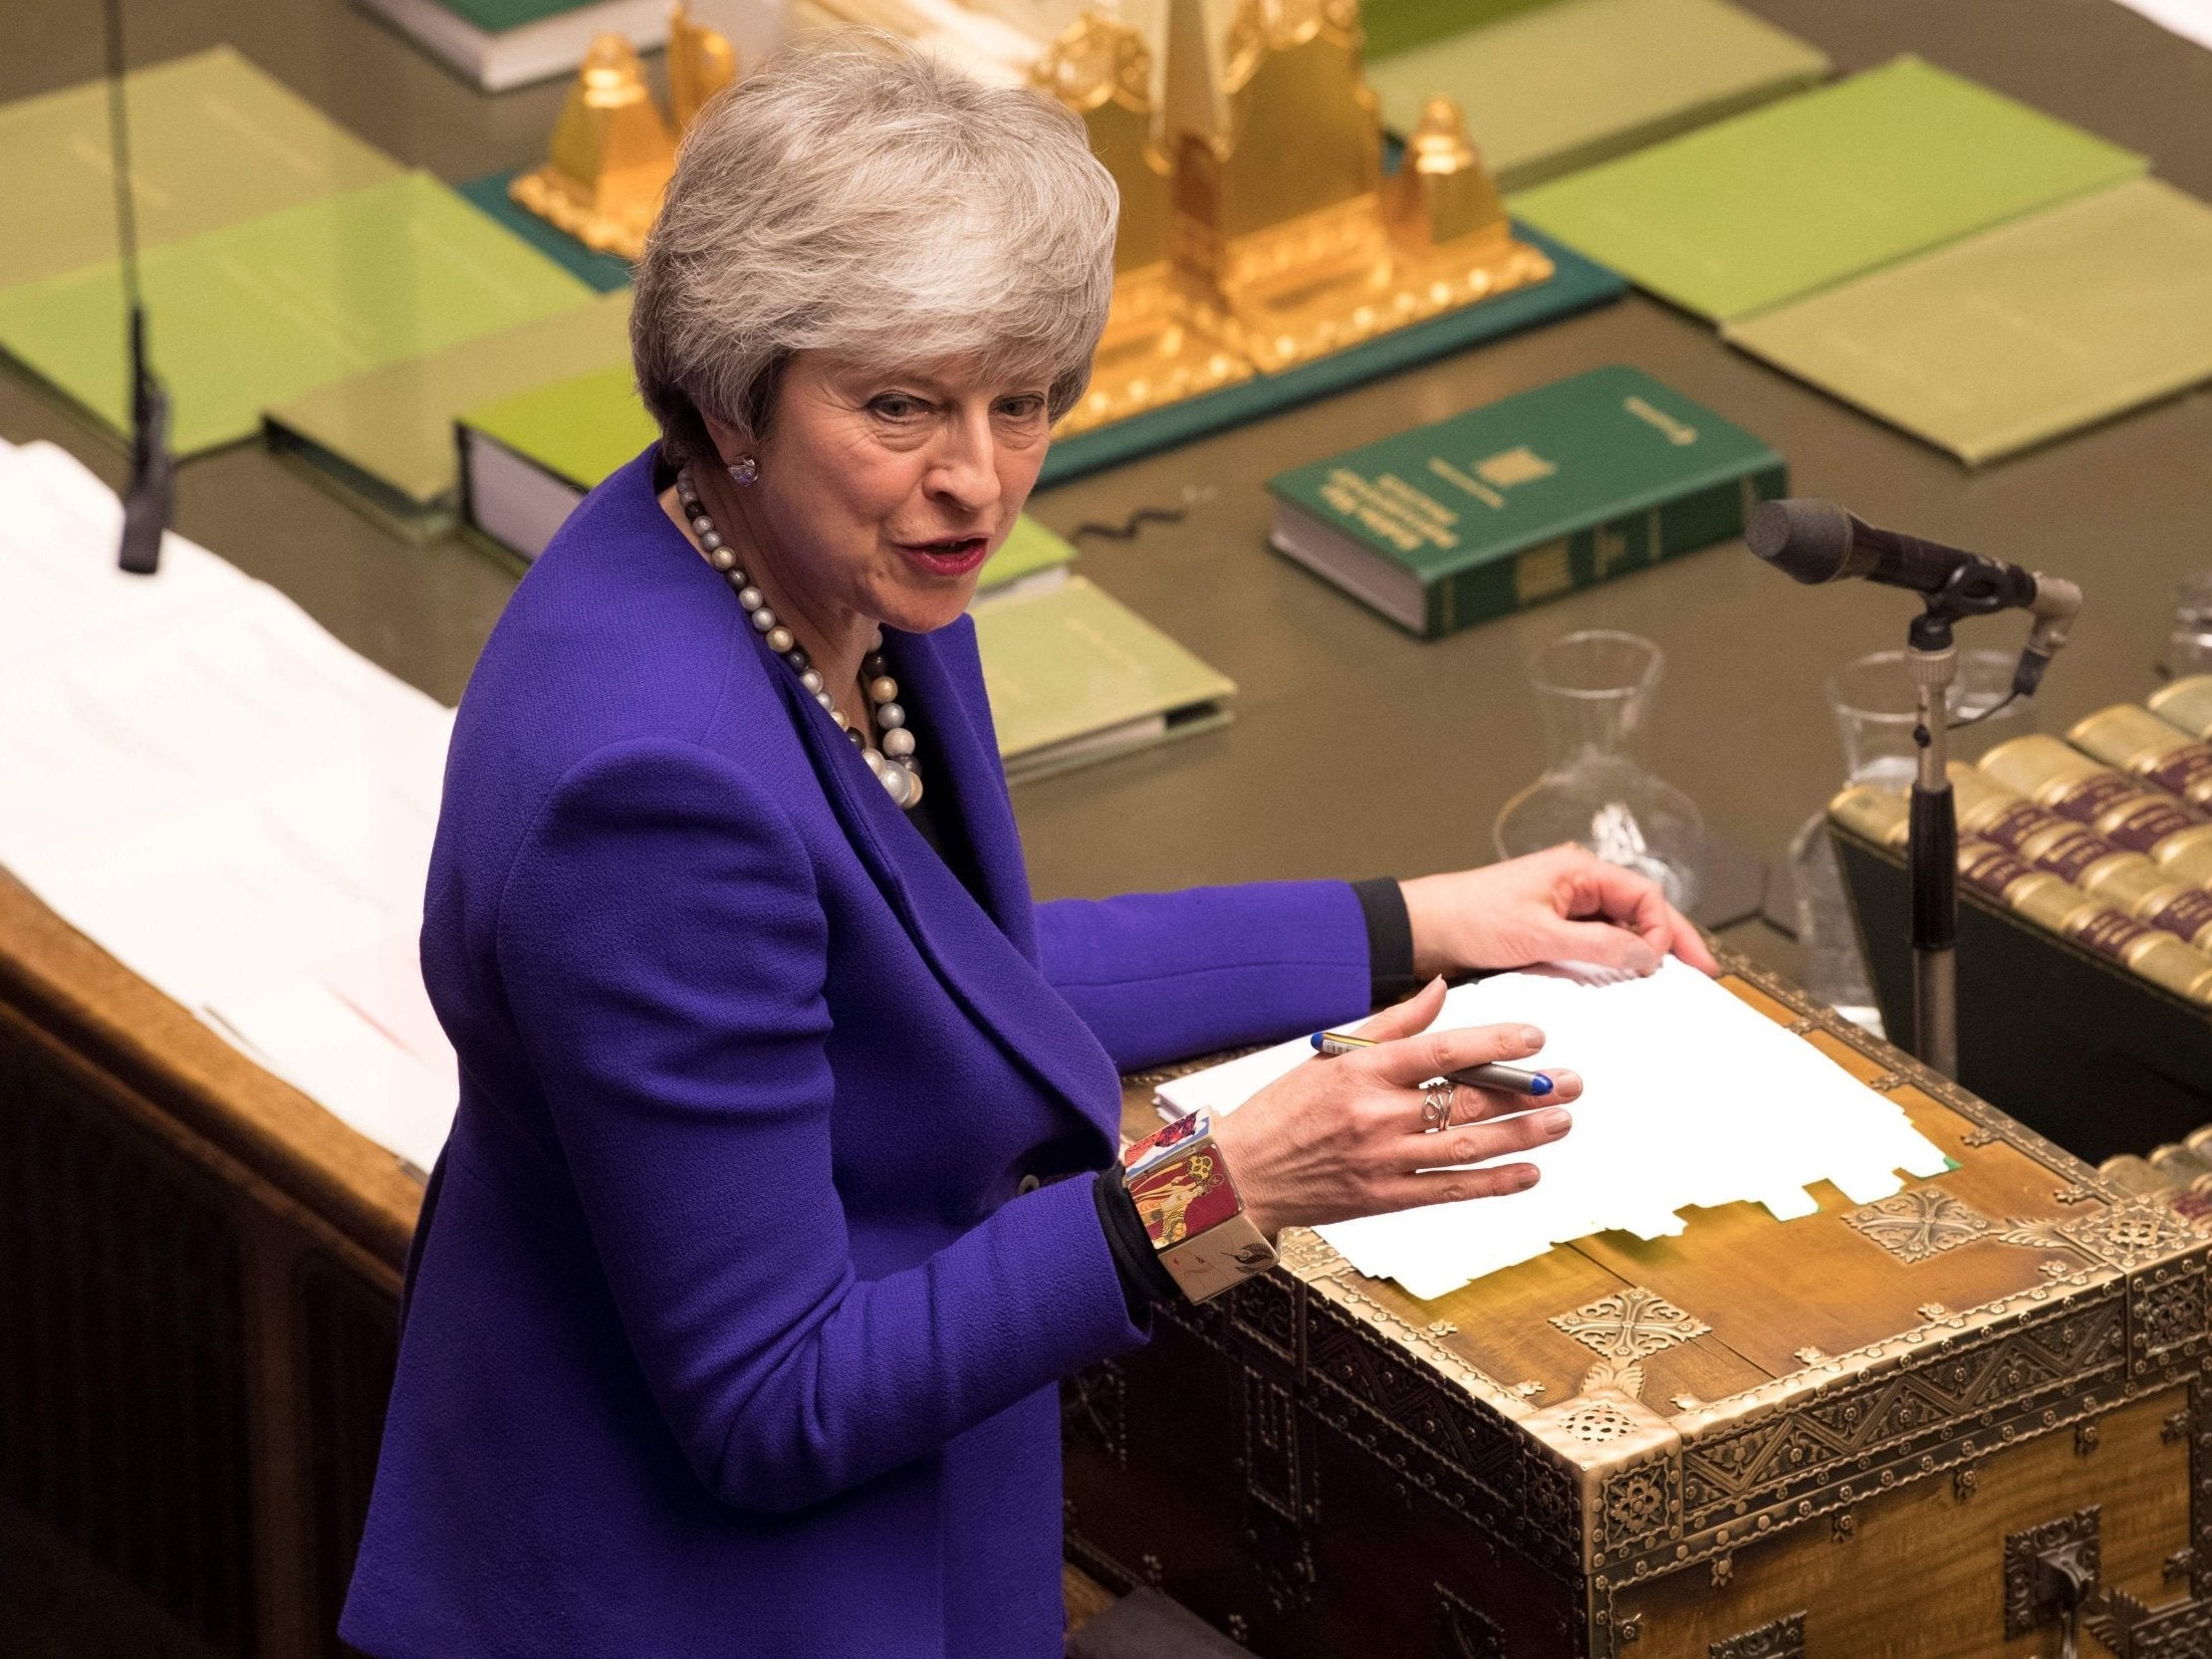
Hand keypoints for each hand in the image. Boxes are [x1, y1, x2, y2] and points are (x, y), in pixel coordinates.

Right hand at [1209, 978, 1583, 1240]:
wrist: (1240, 1175)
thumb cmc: (1283, 1110)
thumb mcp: (1330, 1054)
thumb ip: (1392, 1022)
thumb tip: (1440, 989)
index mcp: (1363, 1071)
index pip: (1442, 1051)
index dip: (1494, 1044)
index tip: (1534, 1038)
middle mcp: (1377, 1115)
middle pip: (1468, 1100)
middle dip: (1528, 1091)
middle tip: (1570, 1082)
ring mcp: (1384, 1160)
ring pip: (1470, 1146)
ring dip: (1524, 1134)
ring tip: (1563, 1121)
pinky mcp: (1386, 1198)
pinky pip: (1452, 1189)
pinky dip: (1495, 1182)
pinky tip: (1530, 1172)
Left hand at [1398, 844, 1718, 979]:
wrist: (1423, 931)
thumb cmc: (1470, 918)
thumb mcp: (1540, 935)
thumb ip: (1598, 944)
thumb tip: (1648, 955)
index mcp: (1579, 870)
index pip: (1644, 895)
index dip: (1666, 929)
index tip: (1671, 965)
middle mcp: (1577, 885)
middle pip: (1639, 912)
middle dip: (1668, 941)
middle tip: (1700, 974)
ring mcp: (1564, 909)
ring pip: (1619, 931)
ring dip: (1638, 956)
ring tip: (1661, 985)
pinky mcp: (1550, 932)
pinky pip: (1594, 947)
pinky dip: (1610, 965)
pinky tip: (1620, 985)